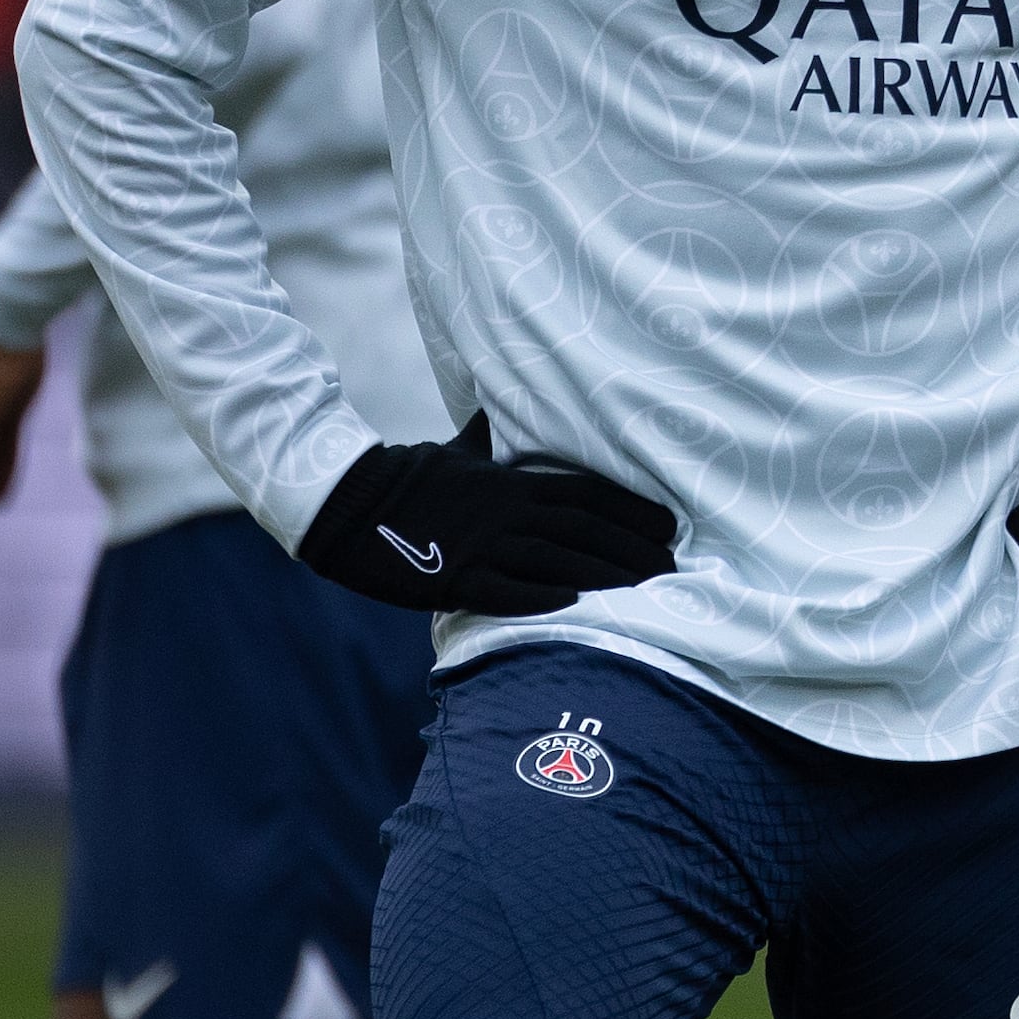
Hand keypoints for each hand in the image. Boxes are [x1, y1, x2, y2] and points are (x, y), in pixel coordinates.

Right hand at [298, 413, 679, 613]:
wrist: (345, 501)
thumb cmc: (409, 477)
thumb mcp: (457, 453)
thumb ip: (487, 439)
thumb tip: (494, 414)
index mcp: (512, 484)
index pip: (587, 493)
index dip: (633, 510)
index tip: (671, 526)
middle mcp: (505, 512)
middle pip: (584, 530)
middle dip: (633, 549)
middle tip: (674, 568)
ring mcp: (480, 545)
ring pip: (555, 560)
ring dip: (603, 576)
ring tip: (645, 591)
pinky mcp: (452, 577)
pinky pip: (502, 589)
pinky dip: (539, 596)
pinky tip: (574, 604)